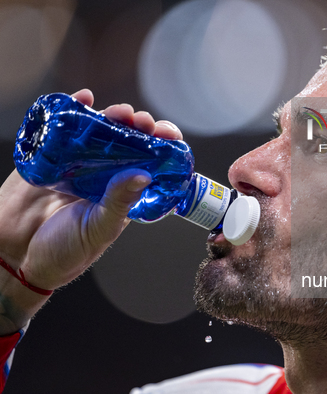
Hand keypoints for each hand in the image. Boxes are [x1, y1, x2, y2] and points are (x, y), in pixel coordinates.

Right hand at [0, 89, 182, 332]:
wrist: (14, 256)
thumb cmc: (65, 251)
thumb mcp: (98, 229)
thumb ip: (118, 202)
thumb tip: (143, 175)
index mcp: (125, 193)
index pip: (152, 165)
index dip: (163, 147)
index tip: (168, 135)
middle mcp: (106, 175)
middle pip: (130, 142)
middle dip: (140, 127)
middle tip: (142, 121)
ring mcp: (79, 163)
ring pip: (101, 131)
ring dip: (113, 116)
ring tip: (119, 112)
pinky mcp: (51, 155)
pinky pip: (65, 127)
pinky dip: (75, 108)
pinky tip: (83, 98)